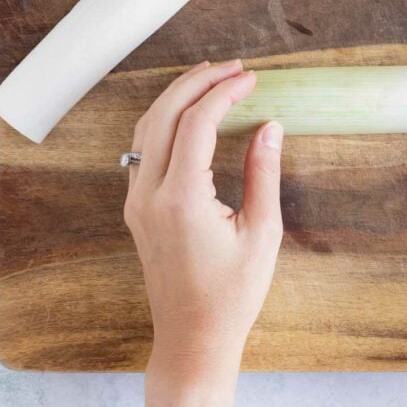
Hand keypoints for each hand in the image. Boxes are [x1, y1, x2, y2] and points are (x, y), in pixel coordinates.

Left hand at [124, 60, 283, 406]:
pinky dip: (165, 122)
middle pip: (164, 115)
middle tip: (233, 68)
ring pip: (147, 128)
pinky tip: (189, 115)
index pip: (198, 123)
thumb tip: (270, 126)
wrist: (193, 337)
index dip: (225, 93)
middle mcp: (149, 195)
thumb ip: (263, 173)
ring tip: (211, 80)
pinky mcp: (136, 209)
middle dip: (198, 82)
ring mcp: (137, 202)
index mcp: (182, 199)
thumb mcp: (262, 232)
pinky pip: (143, 150)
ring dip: (177, 98)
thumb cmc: (232, 294)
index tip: (252, 79)